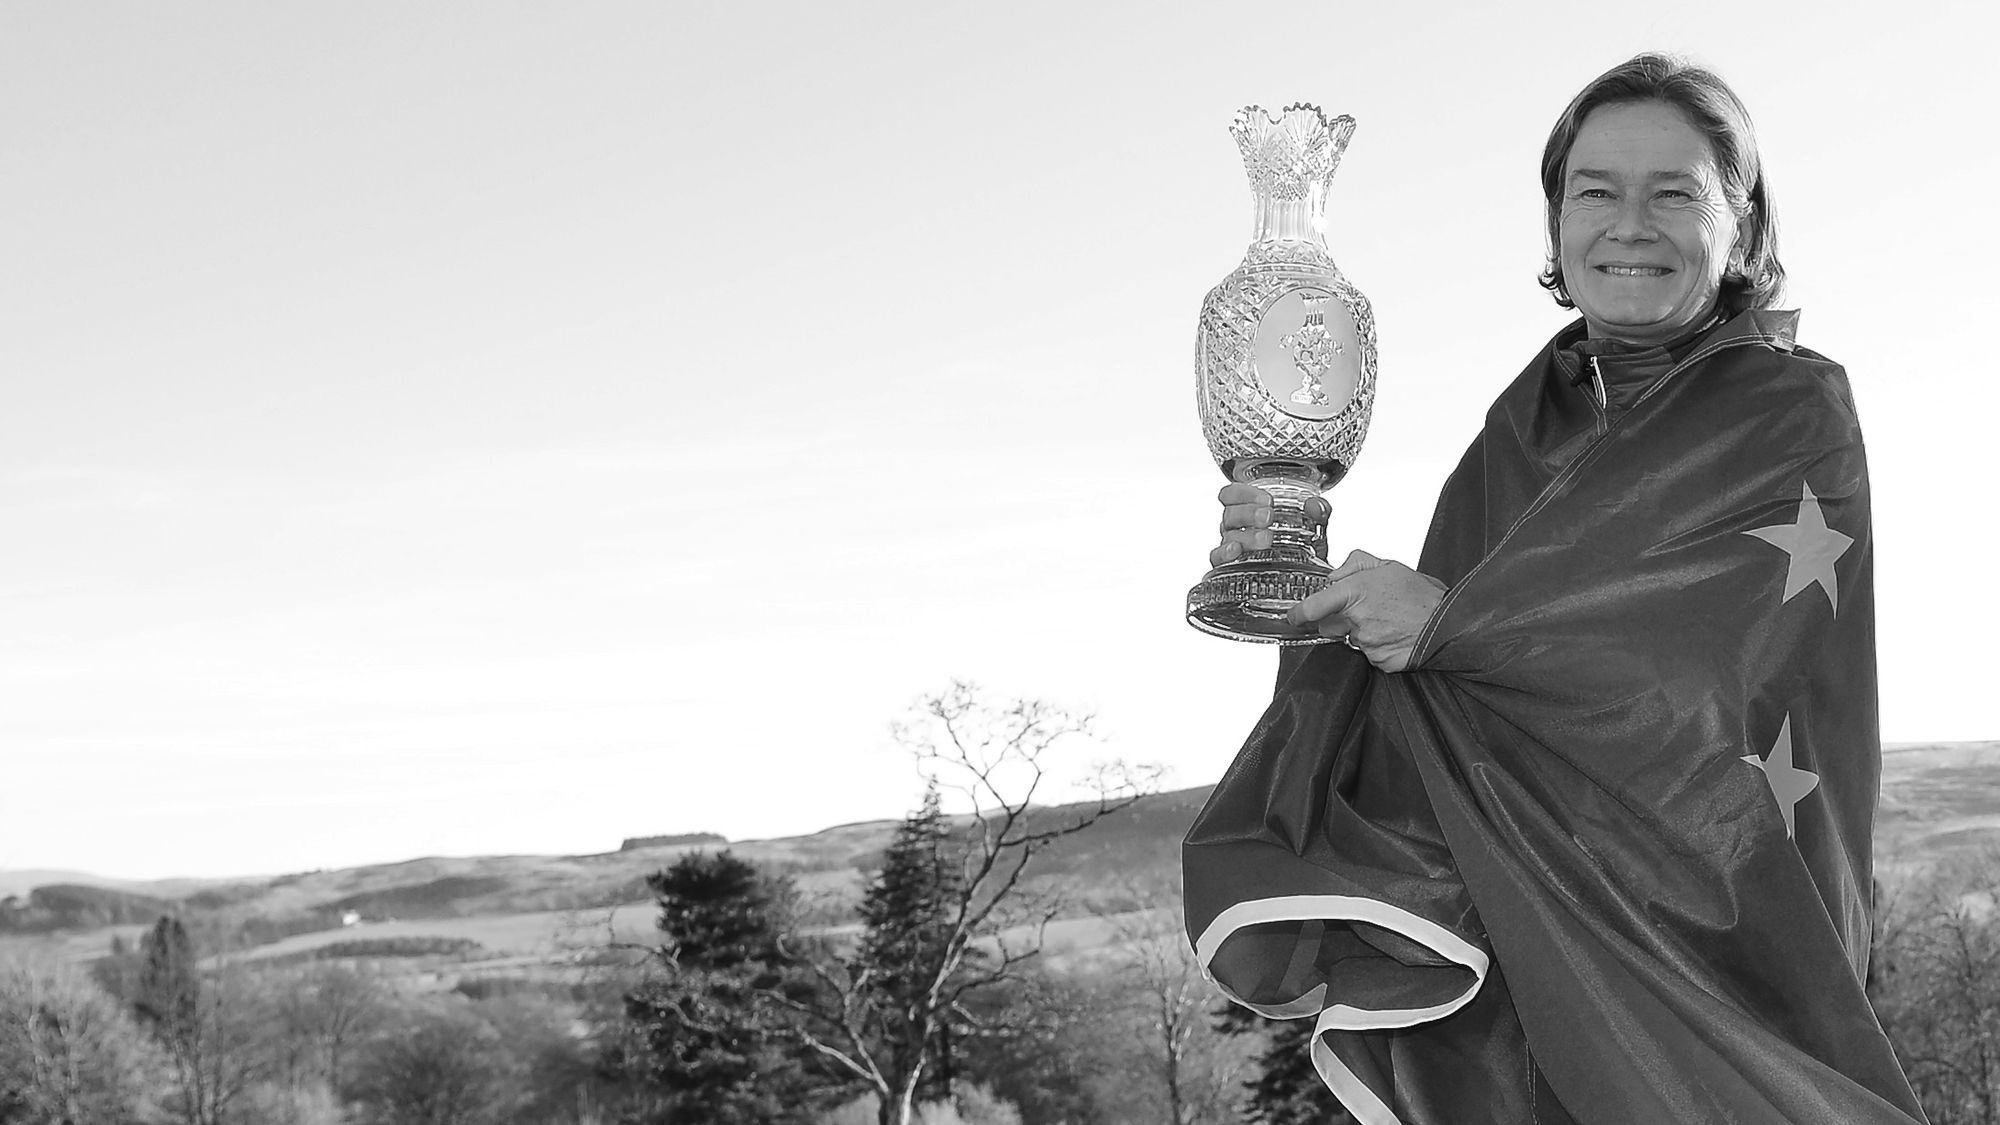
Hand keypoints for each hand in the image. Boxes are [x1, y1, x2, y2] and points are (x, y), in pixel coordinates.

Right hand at [1211, 484, 1330, 567]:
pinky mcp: (1228, 568)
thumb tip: (1316, 506)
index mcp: (1250, 512)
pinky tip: (1236, 550)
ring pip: (1227, 535)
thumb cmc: (1300, 552)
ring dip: (1246, 535)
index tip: (1267, 500)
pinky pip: (1217, 558)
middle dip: (1249, 513)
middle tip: (1269, 516)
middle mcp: (1237, 528)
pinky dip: (1224, 553)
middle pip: (1231, 513)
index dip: (1245, 493)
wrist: (1301, 584)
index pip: (1233, 494)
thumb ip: (1317, 515)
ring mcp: (1231, 547)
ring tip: (1266, 539)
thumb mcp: (1313, 532)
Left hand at [1285, 550, 1446, 672]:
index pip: (1314, 607)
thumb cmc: (1423, 596)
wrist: (1449, 624)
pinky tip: (1394, 635)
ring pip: (1350, 640)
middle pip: (1329, 626)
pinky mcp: (1378, 661)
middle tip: (1363, 610)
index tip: (1293, 616)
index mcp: (1356, 592)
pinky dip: (1377, 647)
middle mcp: (1357, 619)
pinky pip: (1368, 654)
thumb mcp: (1390, 566)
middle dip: (1338, 620)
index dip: (1299, 613)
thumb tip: (1334, 575)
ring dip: (1361, 633)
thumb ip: (1356, 564)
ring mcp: (1367, 643)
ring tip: (1388, 621)